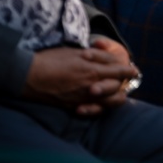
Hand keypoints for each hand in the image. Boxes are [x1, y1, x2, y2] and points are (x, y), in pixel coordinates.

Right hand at [23, 44, 137, 115]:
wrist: (28, 76)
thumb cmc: (51, 60)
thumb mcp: (76, 52)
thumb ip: (95, 57)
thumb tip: (110, 58)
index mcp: (93, 70)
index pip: (119, 72)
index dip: (128, 71)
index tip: (134, 70)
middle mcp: (91, 86)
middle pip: (118, 88)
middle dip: (125, 84)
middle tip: (127, 80)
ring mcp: (82, 98)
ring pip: (109, 102)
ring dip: (116, 97)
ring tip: (118, 94)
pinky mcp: (72, 106)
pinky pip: (93, 110)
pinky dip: (99, 107)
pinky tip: (100, 103)